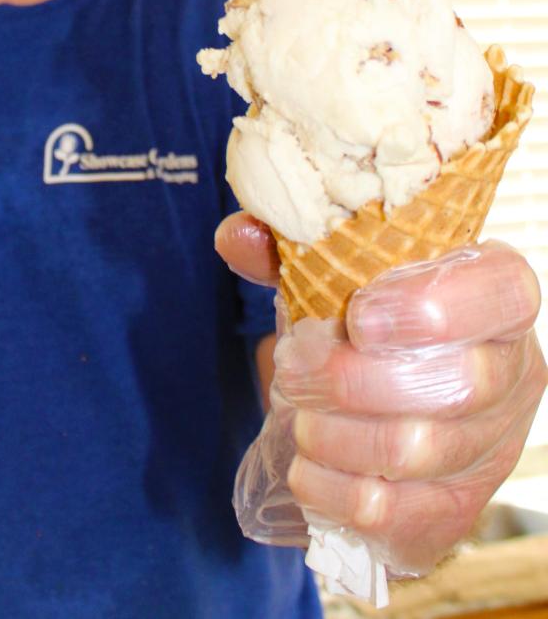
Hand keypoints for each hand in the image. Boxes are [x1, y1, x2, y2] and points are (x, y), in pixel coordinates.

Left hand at [220, 218, 547, 575]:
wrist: (378, 395)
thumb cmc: (363, 317)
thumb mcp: (332, 270)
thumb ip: (290, 249)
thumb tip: (237, 237)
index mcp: (495, 295)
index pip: (504, 292)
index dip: (433, 305)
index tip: (358, 315)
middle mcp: (512, 372)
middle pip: (457, 385)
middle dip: (353, 381)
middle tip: (293, 369)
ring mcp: (494, 447)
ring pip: (420, 451)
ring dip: (336, 436)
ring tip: (297, 415)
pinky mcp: (458, 509)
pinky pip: (397, 512)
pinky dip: (334, 491)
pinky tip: (306, 466)